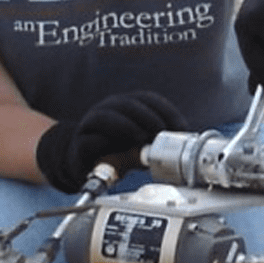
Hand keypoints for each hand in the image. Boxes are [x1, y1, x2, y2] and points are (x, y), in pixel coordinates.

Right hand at [35, 91, 187, 192]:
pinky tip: (117, 152)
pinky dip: (103, 144)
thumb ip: (157, 141)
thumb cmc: (115, 150)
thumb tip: (183, 145)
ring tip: (140, 138)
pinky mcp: (80, 145)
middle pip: (128, 104)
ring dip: (126, 126)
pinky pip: (89, 140)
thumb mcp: (140, 143)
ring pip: (105, 116)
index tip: (181, 127)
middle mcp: (108, 109)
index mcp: (126, 106)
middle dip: (148, 117)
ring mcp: (91, 125)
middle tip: (161, 132)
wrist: (82, 163)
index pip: (148, 99)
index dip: (166, 111)